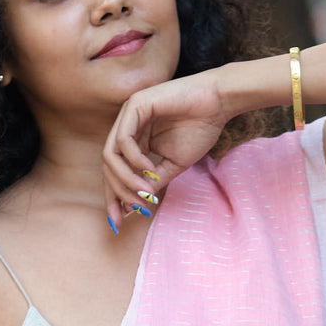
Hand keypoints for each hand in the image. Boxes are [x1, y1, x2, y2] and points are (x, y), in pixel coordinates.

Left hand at [101, 67, 231, 229]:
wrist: (217, 104)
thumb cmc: (199, 130)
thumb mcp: (174, 164)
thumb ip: (154, 181)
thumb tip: (134, 205)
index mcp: (134, 141)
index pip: (115, 171)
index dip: (114, 197)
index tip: (119, 221)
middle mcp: (126, 128)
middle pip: (108, 166)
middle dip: (116, 192)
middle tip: (132, 209)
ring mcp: (128, 116)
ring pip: (111, 155)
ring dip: (125, 178)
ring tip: (144, 192)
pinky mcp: (135, 106)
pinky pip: (123, 139)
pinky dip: (133, 158)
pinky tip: (147, 169)